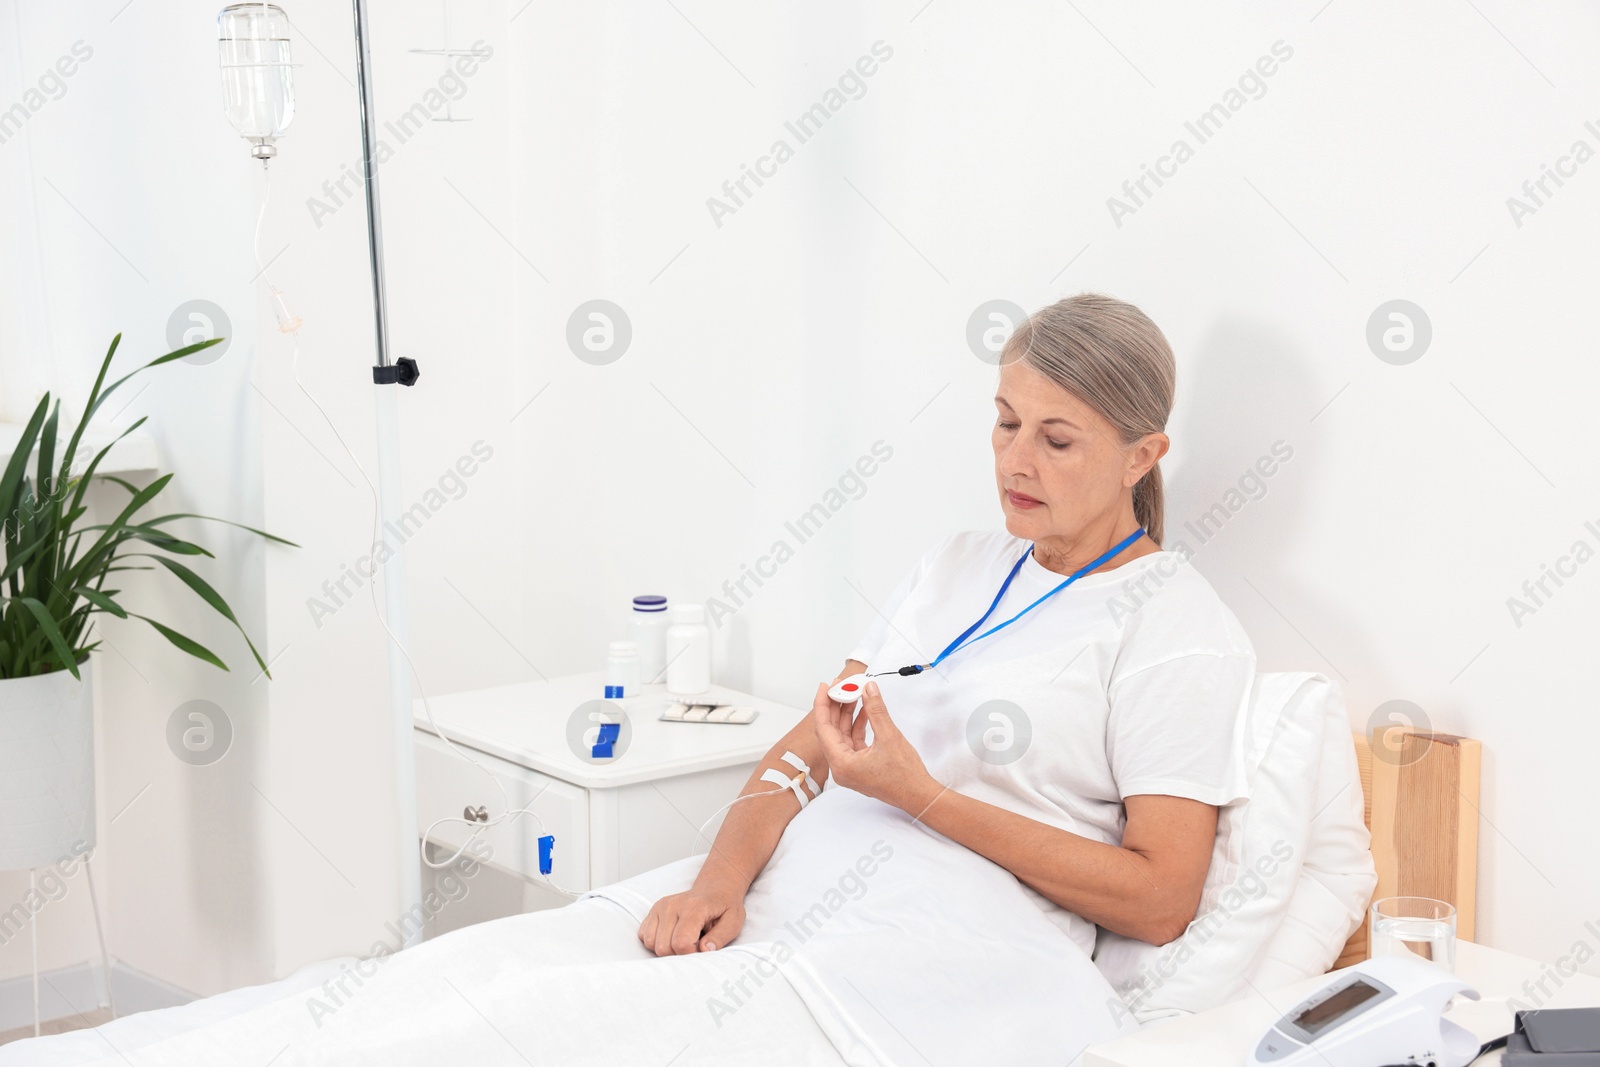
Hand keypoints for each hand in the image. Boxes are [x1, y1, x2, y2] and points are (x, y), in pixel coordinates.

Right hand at [637, 882, 744, 955]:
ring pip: (651, 943)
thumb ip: (720, 937)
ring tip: (682, 940)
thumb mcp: (733, 922)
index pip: (681, 943)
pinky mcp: (654, 910)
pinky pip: (644, 935)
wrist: (715, 888)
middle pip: (664, 947)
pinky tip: (671, 935)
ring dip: (666, 949)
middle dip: (678, 954)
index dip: (690, 955)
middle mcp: (673, 905)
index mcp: (694, 907)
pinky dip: (656, 941)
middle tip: (693, 946)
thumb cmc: (725, 907)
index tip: (701, 950)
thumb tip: (704, 950)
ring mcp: (661, 906)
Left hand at [812, 680, 939, 814]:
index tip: (826, 686)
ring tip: (854, 693)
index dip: (823, 704)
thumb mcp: (889, 736)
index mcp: (841, 764)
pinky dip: (857, 725)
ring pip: (842, 734)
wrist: (919, 795)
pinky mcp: (860, 766)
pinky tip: (865, 710)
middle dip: (835, 706)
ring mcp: (850, 767)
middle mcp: (841, 767)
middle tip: (840, 685)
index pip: (823, 728)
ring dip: (847, 714)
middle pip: (830, 730)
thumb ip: (876, 710)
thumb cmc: (904, 775)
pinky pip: (853, 740)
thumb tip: (868, 689)